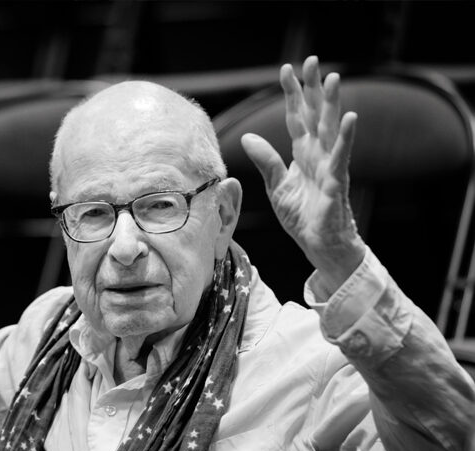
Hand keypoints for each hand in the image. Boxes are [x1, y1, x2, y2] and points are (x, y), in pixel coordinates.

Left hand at [241, 56, 365, 293]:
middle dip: (313, 89)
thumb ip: (266, 161)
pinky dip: (344, 139)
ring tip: (333, 79)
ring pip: (330, 131)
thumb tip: (248, 137)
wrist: (318, 244)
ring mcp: (329, 168)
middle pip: (315, 116)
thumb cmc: (302, 217)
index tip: (286, 70)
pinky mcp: (336, 184)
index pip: (297, 118)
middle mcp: (318, 156)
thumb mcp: (276, 187)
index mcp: (303, 155)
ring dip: (331, 105)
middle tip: (312, 60)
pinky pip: (341, 158)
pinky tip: (349, 118)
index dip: (292, 95)